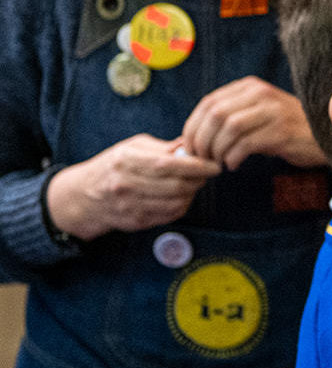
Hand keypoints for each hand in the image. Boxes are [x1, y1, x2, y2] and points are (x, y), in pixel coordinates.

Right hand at [46, 135, 219, 240]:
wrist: (83, 196)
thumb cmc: (113, 165)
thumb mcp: (133, 147)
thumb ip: (163, 148)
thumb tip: (192, 145)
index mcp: (126, 161)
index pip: (167, 165)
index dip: (196, 165)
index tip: (214, 164)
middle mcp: (126, 185)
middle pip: (176, 186)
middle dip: (199, 179)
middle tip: (207, 173)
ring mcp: (130, 206)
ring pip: (176, 203)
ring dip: (193, 193)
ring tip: (194, 182)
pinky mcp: (136, 222)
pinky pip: (170, 215)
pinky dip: (183, 205)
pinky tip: (182, 195)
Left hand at [181, 76, 326, 170]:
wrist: (325, 135)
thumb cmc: (285, 130)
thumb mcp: (257, 115)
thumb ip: (230, 118)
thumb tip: (192, 138)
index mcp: (250, 87)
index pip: (209, 102)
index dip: (193, 126)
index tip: (190, 146)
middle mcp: (261, 94)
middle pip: (215, 114)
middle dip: (202, 140)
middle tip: (201, 158)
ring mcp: (273, 111)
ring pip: (229, 128)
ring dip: (217, 150)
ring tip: (219, 162)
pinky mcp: (282, 131)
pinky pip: (246, 144)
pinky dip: (233, 157)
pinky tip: (234, 165)